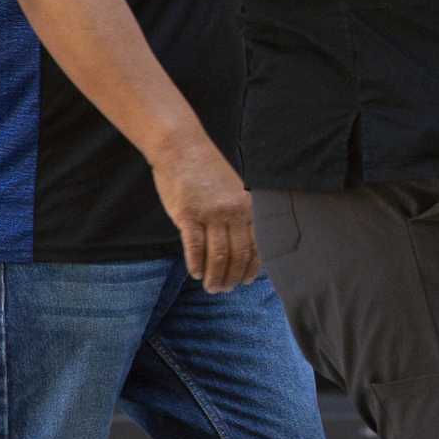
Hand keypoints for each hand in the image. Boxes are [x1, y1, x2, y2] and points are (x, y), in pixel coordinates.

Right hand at [148, 137, 258, 292]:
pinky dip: (196, 264)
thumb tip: (242, 244)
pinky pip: (195, 247)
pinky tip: (195, 274)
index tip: (247, 281)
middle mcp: (233, 211)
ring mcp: (210, 213)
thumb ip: (239, 214)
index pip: (256, 245)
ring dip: (215, 276)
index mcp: (247, 206)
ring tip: (211, 288)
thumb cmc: (206, 171)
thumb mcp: (233, 190)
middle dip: (233, 277)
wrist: (182, 148)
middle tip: (225, 290)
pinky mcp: (187, 215)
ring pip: (217, 255)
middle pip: (238, 254)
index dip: (252, 267)